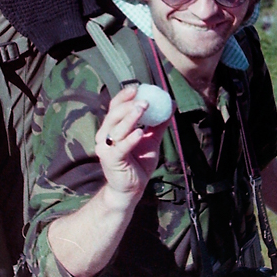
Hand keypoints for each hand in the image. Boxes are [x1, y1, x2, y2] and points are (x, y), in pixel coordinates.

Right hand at [94, 84, 169, 199]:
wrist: (132, 189)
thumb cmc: (139, 163)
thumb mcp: (151, 140)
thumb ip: (159, 123)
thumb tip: (171, 103)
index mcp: (112, 129)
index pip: (115, 108)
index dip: (124, 96)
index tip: (137, 87)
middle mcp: (105, 136)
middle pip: (113, 115)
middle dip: (128, 105)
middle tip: (144, 100)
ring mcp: (105, 149)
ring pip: (115, 129)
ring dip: (130, 118)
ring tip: (143, 109)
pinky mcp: (110, 161)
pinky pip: (120, 148)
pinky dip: (130, 139)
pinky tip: (140, 133)